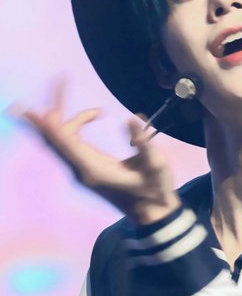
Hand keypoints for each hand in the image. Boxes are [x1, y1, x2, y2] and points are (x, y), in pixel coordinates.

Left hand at [11, 79, 180, 225]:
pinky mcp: (86, 167)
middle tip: (54, 82)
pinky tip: (93, 115)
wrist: (152, 213)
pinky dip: (75, 125)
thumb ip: (144, 142)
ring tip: (70, 91)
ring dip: (64, 116)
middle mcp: (80, 169)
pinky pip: (69, 142)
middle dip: (48, 111)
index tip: (31, 106)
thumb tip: (132, 118)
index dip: (47, 121)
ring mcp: (81, 169)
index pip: (62, 140)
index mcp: (92, 169)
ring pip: (59, 139)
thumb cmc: (156, 189)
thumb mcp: (156, 165)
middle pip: (53, 138)